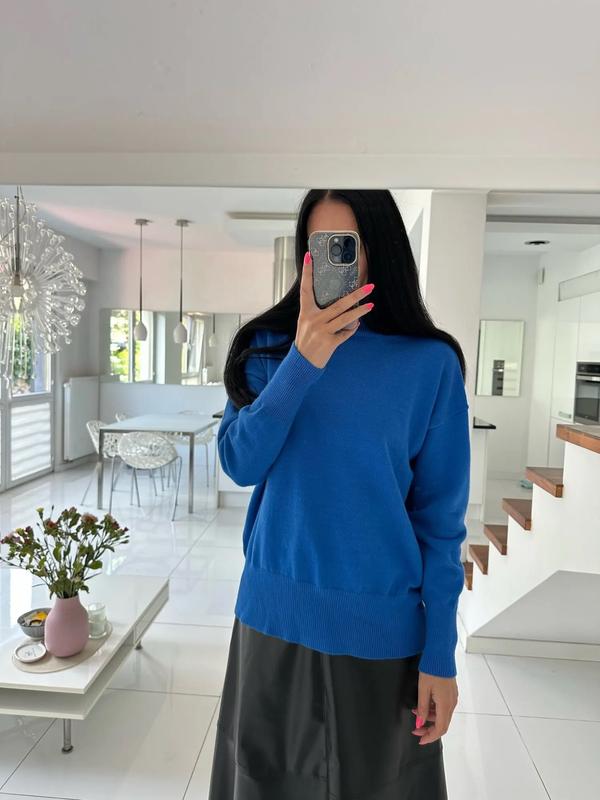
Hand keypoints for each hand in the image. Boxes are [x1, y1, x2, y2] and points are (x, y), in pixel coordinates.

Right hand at [296, 250, 374, 368]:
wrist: (302, 364)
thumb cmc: (306, 341)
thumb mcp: (307, 324)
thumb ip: (320, 314)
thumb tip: (343, 307)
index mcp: (306, 312)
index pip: (306, 288)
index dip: (307, 272)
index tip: (309, 256)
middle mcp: (313, 320)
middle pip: (339, 304)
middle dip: (356, 295)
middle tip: (369, 287)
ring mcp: (322, 331)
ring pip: (346, 318)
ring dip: (360, 312)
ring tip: (371, 305)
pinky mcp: (329, 342)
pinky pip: (346, 333)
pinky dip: (351, 329)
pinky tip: (353, 326)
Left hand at [411, 671, 457, 745]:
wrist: (440, 655)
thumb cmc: (432, 671)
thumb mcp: (423, 690)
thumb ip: (422, 708)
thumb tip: (420, 723)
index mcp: (445, 705)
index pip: (440, 729)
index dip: (430, 737)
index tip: (420, 739)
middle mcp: (451, 704)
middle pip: (442, 724)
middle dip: (428, 729)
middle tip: (415, 729)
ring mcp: (452, 698)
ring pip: (442, 715)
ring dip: (430, 718)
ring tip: (416, 712)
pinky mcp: (451, 693)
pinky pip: (443, 707)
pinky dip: (433, 710)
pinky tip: (424, 704)